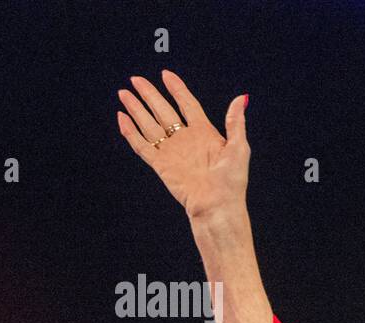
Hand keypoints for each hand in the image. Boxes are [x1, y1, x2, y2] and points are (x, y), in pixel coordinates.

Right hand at [115, 70, 249, 221]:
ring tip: (124, 93)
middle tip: (135, 79)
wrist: (218, 205)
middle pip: (163, 111)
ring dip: (136, 109)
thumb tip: (242, 97)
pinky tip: (122, 117)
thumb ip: (235, 121)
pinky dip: (131, 132)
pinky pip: (142, 146)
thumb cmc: (232, 181)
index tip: (165, 74)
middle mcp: (186, 140)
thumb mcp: (239, 147)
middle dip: (150, 95)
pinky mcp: (161, 165)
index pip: (188, 105)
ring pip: (150, 125)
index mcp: (205, 133)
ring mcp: (172, 152)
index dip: (177, 89)